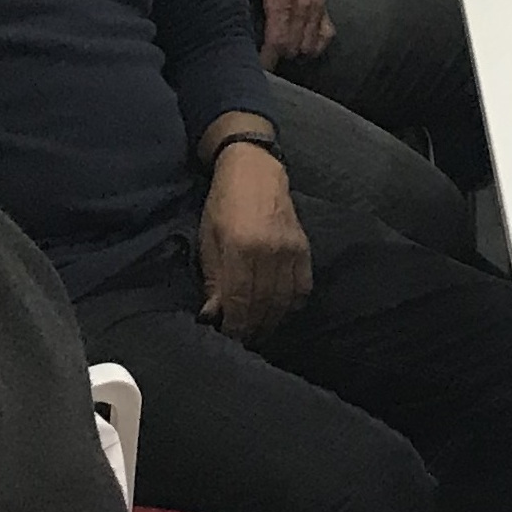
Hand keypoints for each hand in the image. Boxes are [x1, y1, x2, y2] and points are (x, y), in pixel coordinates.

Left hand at [196, 144, 310, 340]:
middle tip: (242, 340)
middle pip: (264, 305)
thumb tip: (213, 315)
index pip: (240, 301)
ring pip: (285, 300)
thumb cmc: (223, 204)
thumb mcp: (208, 240)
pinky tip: (281, 311)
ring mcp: (291, 251)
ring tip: (259, 331)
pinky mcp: (304, 249)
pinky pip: (303, 287)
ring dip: (272, 321)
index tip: (227, 338)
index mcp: (241, 248)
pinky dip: (292, 305)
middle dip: (252, 328)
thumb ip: (213, 278)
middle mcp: (269, 253)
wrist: (255, 172)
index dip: (234, 325)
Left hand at [222, 0, 333, 65]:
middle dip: (278, 59)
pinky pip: (326, 34)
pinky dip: (315, 44)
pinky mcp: (323, 3)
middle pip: (294, 47)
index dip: (267, 60)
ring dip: (295, 54)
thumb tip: (202, 0)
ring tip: (277, 58)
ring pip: (310, 44)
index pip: (277, 41)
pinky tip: (301, 48)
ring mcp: (316, 4)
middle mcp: (303, 4)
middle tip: (261, 63)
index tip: (255, 68)